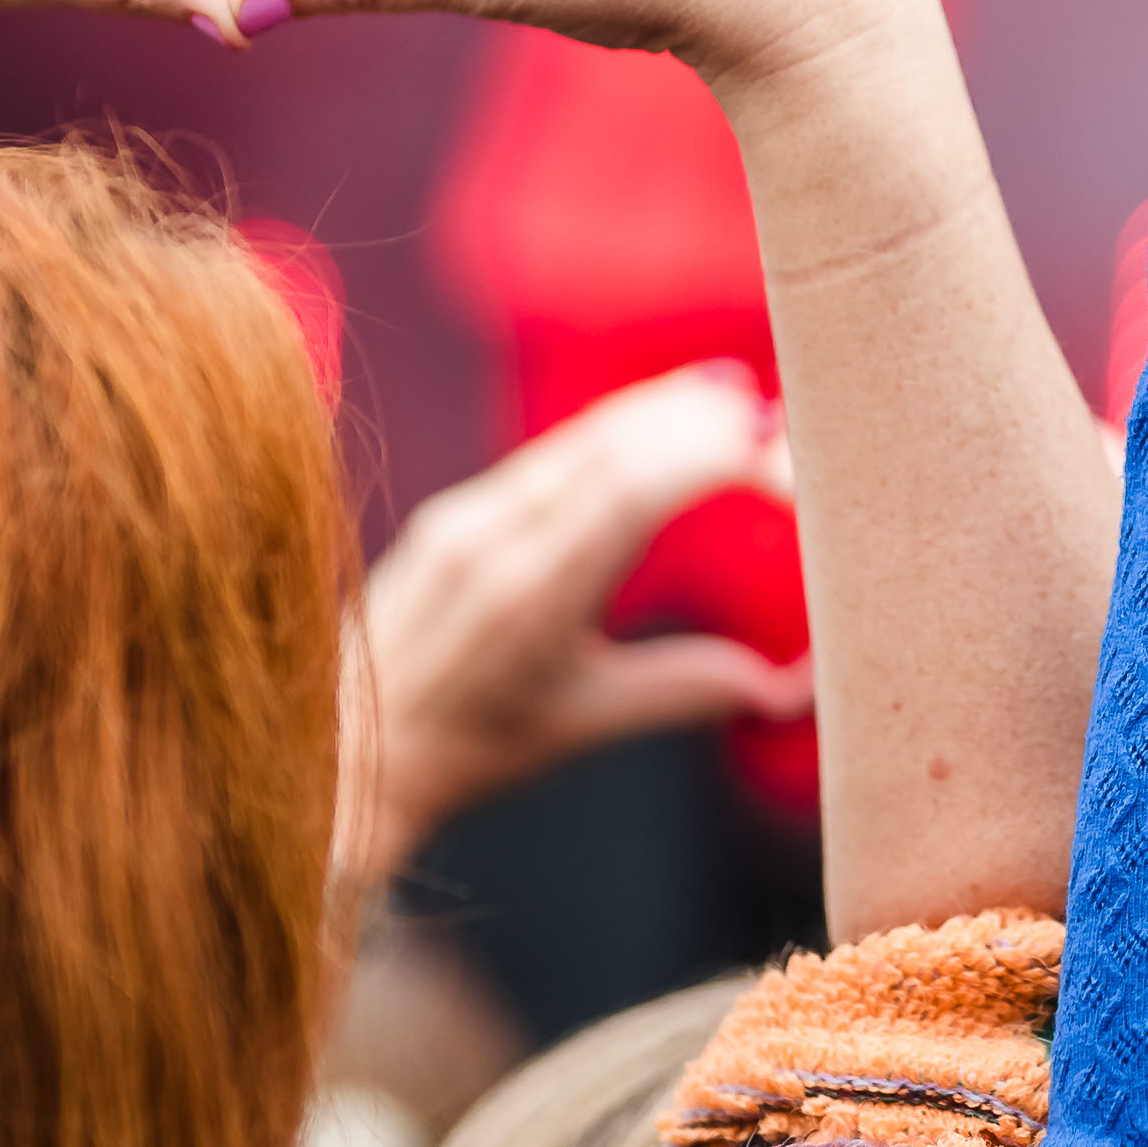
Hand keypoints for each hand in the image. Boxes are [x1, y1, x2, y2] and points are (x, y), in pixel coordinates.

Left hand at [328, 364, 810, 891]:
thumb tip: (793, 688)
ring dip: (659, 414)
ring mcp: (466, 517)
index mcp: (532, 596)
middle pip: (613, 447)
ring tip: (733, 398)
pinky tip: (656, 423)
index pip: (635, 491)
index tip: (782, 467)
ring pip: (579, 439)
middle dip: (701, 423)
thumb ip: (688, 691)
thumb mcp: (584, 725)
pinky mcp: (454, 511)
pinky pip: (547, 455)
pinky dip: (612, 434)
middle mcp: (494, 540)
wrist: (354, 748)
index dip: (716, 461)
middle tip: (778, 421)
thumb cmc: (472, 747)